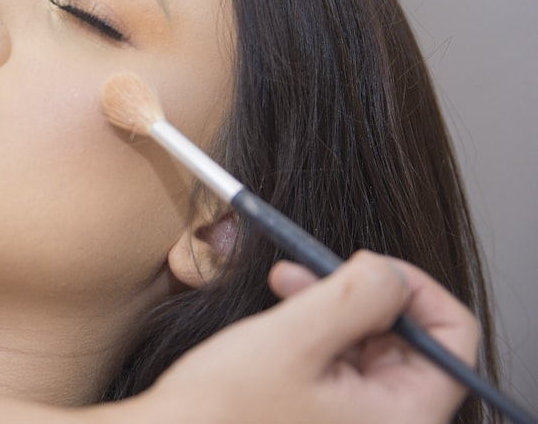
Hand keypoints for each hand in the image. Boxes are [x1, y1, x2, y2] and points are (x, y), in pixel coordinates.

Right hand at [141, 251, 477, 423]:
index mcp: (403, 420)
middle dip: (361, 294)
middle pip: (410, 341)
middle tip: (308, 270)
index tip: (368, 265)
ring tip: (284, 287)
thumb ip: (357, 294)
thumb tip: (390, 270)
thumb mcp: (292, 338)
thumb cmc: (220, 414)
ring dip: (331, 307)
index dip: (416, 287)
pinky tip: (279, 320)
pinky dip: (314, 333)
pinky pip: (340, 367)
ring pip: (370, 349)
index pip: (453, 339)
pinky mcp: (323, 421)